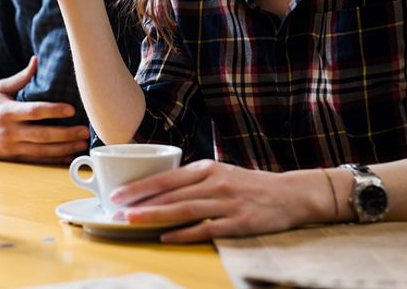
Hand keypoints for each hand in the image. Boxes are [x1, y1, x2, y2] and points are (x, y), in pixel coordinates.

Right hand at [0, 57, 89, 163]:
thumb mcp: (0, 88)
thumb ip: (21, 77)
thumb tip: (37, 60)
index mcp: (7, 111)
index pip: (34, 111)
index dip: (53, 111)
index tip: (71, 110)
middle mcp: (10, 130)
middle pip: (42, 134)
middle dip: (66, 134)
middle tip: (84, 131)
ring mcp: (12, 146)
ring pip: (42, 150)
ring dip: (64, 148)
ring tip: (81, 144)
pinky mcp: (14, 157)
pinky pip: (37, 159)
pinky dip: (54, 159)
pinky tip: (69, 156)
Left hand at [109, 160, 307, 242]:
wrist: (290, 194)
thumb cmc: (249, 184)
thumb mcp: (220, 172)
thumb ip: (193, 179)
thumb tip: (159, 187)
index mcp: (207, 168)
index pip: (166, 177)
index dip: (140, 186)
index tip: (117, 193)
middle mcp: (214, 182)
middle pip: (170, 193)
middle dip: (140, 202)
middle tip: (115, 210)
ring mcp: (227, 203)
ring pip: (183, 209)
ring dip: (155, 216)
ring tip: (132, 221)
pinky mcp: (238, 222)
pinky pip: (206, 229)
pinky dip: (184, 233)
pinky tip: (165, 237)